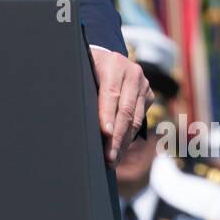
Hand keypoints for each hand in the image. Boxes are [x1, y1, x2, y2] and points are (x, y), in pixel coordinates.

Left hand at [90, 47, 151, 167]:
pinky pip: (140, 121)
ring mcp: (143, 84)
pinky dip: (129, 137)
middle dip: (116, 137)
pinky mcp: (149, 95)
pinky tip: (120, 150)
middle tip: (108, 158)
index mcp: (113, 64)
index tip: (104, 133)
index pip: (111, 93)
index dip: (107, 114)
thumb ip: (81, 88)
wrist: (107, 59)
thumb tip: (70, 113)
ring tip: (113, 160)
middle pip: (125, 110)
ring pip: (135, 119)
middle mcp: (132, 73)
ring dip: (123, 142)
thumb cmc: (87, 68)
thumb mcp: (82, 70)